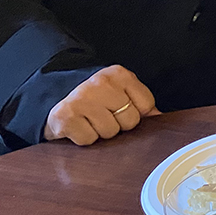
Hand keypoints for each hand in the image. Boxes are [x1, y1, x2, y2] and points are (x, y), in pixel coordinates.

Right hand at [43, 65, 159, 145]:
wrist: (54, 95)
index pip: (146, 106)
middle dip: (119, 124)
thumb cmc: (95, 98)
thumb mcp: (120, 92)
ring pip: (110, 132)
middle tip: (103, 115)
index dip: (136, 113)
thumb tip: (162, 119)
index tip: (121, 108)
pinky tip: (79, 126)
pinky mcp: (65, 117)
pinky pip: (89, 140)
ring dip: (101, 132)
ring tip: (90, 120)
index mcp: (119, 74)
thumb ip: (142, 104)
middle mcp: (100, 83)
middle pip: (130, 121)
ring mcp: (81, 99)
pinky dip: (84, 138)